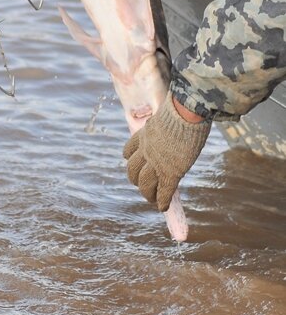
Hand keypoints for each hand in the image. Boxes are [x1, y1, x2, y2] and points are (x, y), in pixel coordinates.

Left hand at [123, 92, 210, 210]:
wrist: (185, 112)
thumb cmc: (181, 107)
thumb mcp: (165, 114)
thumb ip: (164, 121)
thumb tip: (176, 111)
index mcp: (143, 135)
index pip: (129, 150)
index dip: (130, 158)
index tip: (131, 162)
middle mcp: (145, 150)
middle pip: (132, 170)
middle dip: (135, 179)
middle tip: (141, 185)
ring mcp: (156, 162)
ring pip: (144, 183)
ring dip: (147, 193)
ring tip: (151, 199)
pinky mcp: (170, 172)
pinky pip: (163, 192)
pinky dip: (161, 201)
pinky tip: (162, 207)